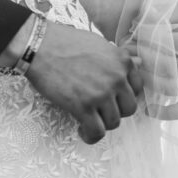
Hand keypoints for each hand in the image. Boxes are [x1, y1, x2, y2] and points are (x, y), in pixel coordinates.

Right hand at [26, 22, 141, 143]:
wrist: (39, 45)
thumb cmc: (65, 41)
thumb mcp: (98, 44)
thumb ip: (118, 57)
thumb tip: (138, 61)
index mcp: (122, 61)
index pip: (138, 88)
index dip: (125, 95)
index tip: (114, 98)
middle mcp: (116, 77)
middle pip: (129, 108)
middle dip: (115, 111)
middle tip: (100, 109)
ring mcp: (101, 93)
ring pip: (114, 122)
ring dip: (101, 123)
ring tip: (88, 119)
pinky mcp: (83, 106)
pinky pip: (97, 132)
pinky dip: (90, 136)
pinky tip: (82, 131)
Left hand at [125, 1, 177, 117]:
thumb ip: (165, 11)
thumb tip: (139, 19)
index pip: (167, 43)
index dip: (145, 40)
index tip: (131, 37)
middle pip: (165, 66)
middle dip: (140, 59)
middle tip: (124, 54)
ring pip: (168, 87)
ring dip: (145, 81)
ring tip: (130, 71)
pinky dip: (165, 112)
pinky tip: (148, 108)